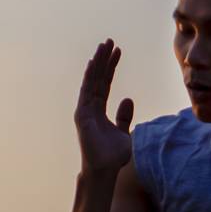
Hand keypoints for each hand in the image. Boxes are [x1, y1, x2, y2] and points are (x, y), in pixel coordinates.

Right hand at [75, 38, 134, 175]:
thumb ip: (124, 116)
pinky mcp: (83, 115)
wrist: (106, 170)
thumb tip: (127, 99)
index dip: (111, 67)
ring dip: (98, 63)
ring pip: (92, 81)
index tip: (118, 51)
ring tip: (104, 45)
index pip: (106, 83)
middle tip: (110, 41)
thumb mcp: (124, 133)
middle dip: (104, 59)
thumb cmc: (113, 156)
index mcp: (99, 110)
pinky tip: (93, 63)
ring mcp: (85, 110)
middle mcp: (90, 107)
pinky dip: (90, 77)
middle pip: (98, 78)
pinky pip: (87, 91)